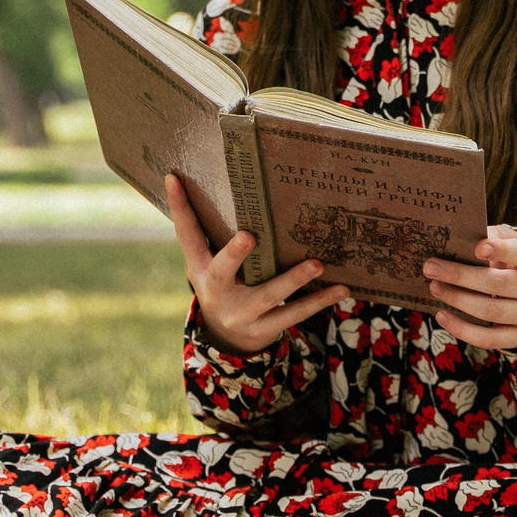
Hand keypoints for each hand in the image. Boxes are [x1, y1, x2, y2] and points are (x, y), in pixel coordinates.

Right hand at [166, 173, 347, 352]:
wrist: (227, 340)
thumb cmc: (224, 285)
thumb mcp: (210, 263)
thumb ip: (215, 232)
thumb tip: (217, 180)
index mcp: (200, 268)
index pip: (187, 234)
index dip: (179, 206)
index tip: (174, 177)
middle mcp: (216, 291)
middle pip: (222, 271)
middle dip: (234, 254)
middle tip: (248, 236)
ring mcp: (241, 313)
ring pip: (269, 295)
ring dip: (294, 279)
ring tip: (317, 263)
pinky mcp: (265, 327)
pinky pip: (294, 314)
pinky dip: (319, 301)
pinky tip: (341, 288)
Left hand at [424, 225, 516, 349]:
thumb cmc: (509, 259)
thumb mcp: (505, 241)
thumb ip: (488, 237)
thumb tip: (457, 238)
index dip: (501, 250)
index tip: (477, 248)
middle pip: (499, 284)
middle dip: (461, 276)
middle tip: (431, 268)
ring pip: (492, 311)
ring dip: (458, 300)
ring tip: (434, 287)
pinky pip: (489, 338)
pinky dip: (462, 329)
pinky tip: (442, 315)